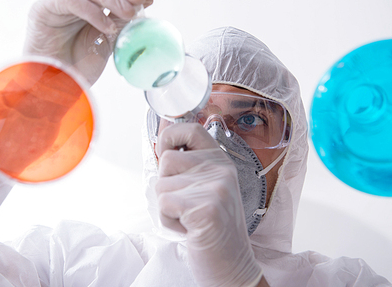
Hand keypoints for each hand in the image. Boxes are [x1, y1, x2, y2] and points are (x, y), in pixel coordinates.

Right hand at [23, 0, 152, 84]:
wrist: (55, 88)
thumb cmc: (78, 68)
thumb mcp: (107, 43)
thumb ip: (120, 22)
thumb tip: (141, 4)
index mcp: (88, 6)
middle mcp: (72, 0)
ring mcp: (57, 3)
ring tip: (129, 13)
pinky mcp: (43, 9)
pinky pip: (71, 1)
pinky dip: (93, 12)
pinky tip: (107, 27)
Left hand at [155, 123, 262, 286]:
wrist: (231, 264)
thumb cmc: (211, 227)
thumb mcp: (206, 188)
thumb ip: (190, 167)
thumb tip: (160, 147)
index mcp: (219, 161)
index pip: (191, 128)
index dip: (170, 135)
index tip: (165, 151)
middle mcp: (220, 169)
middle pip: (166, 160)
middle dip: (166, 185)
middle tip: (186, 204)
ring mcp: (215, 187)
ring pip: (161, 184)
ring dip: (166, 207)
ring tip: (189, 218)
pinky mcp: (206, 208)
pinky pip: (164, 205)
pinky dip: (169, 221)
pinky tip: (189, 228)